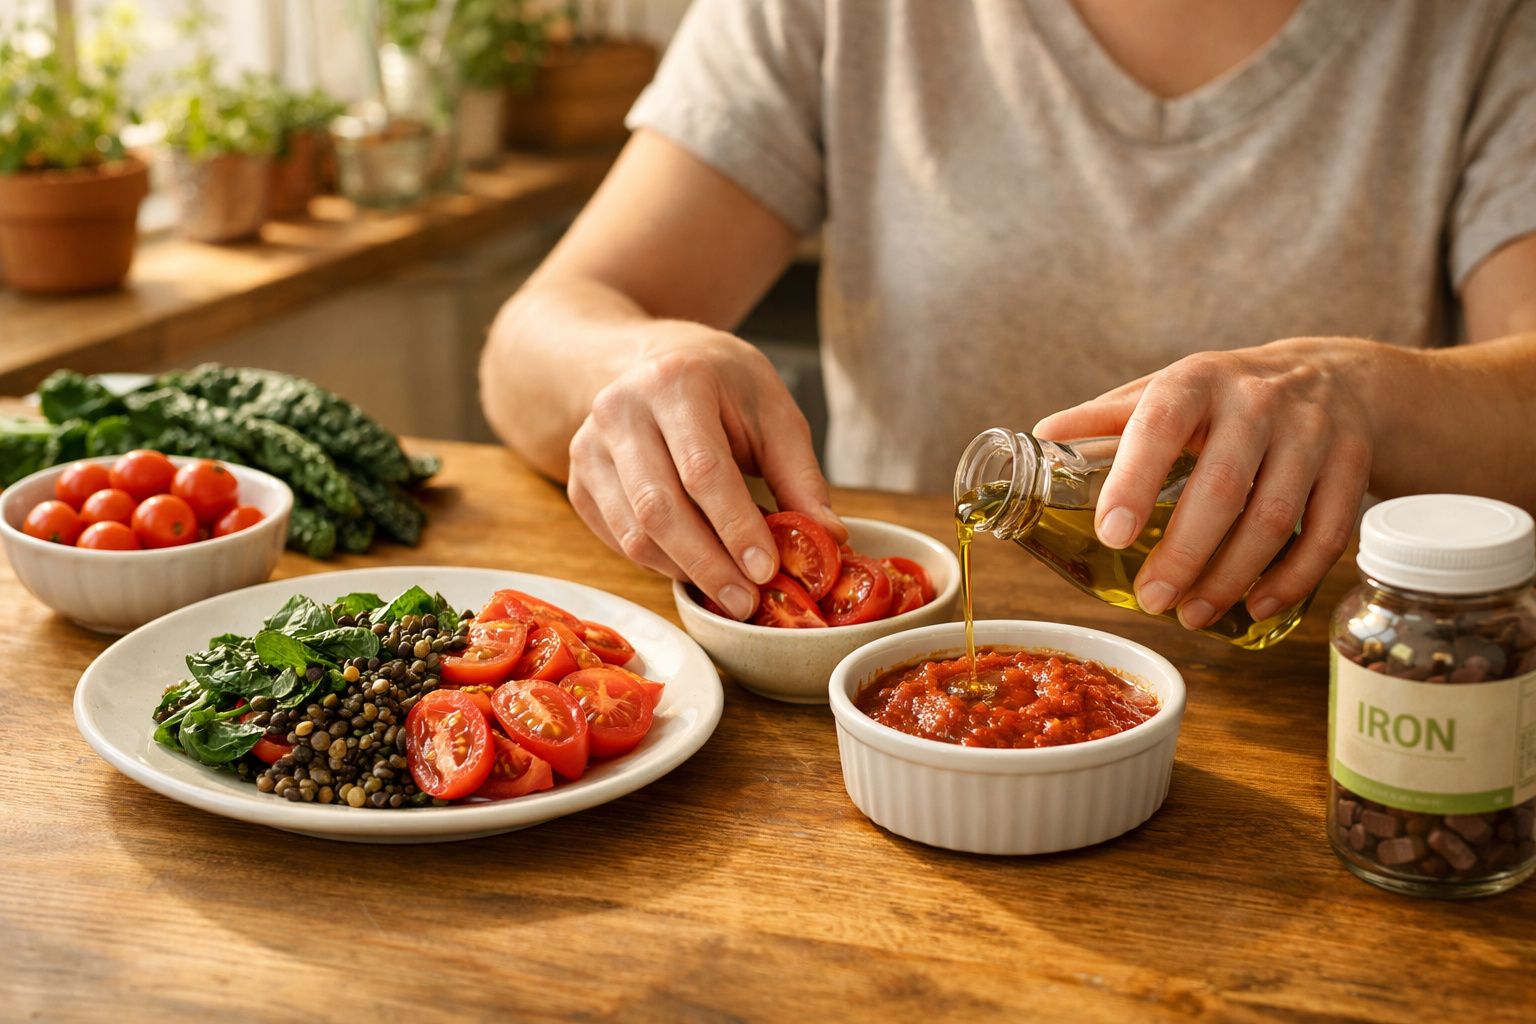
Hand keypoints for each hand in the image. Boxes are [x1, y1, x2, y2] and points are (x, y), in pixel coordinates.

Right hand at [567, 326, 845, 619]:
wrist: (652, 361)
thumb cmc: (722, 385)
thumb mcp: (772, 411)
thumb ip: (799, 475)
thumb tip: (829, 538)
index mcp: (675, 382)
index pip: (702, 469)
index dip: (735, 526)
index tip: (766, 569)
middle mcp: (620, 410)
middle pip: (660, 508)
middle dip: (708, 564)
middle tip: (747, 601)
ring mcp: (589, 447)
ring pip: (633, 532)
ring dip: (684, 571)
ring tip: (729, 592)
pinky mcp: (578, 481)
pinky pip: (618, 539)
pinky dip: (659, 563)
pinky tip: (695, 569)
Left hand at [1033, 338, 1376, 629]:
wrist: (1332, 375)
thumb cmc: (1224, 395)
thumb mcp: (1165, 391)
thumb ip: (1107, 418)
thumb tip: (1039, 439)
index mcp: (1196, 381)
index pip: (1161, 424)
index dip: (1135, 479)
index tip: (1109, 534)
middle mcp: (1259, 401)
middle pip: (1223, 486)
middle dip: (1185, 552)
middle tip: (1152, 600)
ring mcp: (1313, 433)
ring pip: (1276, 517)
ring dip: (1232, 575)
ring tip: (1193, 615)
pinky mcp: (1353, 465)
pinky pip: (1327, 533)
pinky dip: (1292, 578)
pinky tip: (1257, 606)